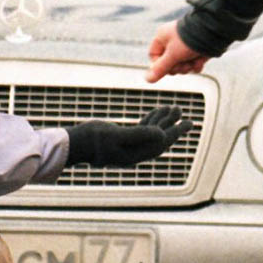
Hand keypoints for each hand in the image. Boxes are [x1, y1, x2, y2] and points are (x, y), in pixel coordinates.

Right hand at [64, 106, 193, 167]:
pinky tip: (155, 113)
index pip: (161, 142)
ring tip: (172, 108)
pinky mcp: (120, 140)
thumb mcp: (116, 135)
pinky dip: (149, 121)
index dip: (176, 132)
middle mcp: (134, 153)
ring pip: (150, 133)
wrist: (72, 145)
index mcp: (135, 154)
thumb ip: (140, 135)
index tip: (190, 122)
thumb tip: (162, 135)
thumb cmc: (92, 140)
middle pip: (159, 138)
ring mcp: (127, 147)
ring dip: (162, 121)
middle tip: (184, 112)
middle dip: (172, 125)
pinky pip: (140, 131)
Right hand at [146, 21, 208, 82]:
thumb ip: (160, 69)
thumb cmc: (190, 38)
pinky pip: (192, 63)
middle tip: (183, 63)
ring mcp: (184, 46)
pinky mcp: (195, 50)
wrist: (214, 31)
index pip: (154, 56)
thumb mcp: (172, 55)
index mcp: (162, 37)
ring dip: (188, 66)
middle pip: (168, 63)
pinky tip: (200, 60)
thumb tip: (147, 79)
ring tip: (193, 60)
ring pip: (181, 65)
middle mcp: (172, 41)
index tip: (167, 67)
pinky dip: (196, 64)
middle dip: (177, 67)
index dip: (159, 65)